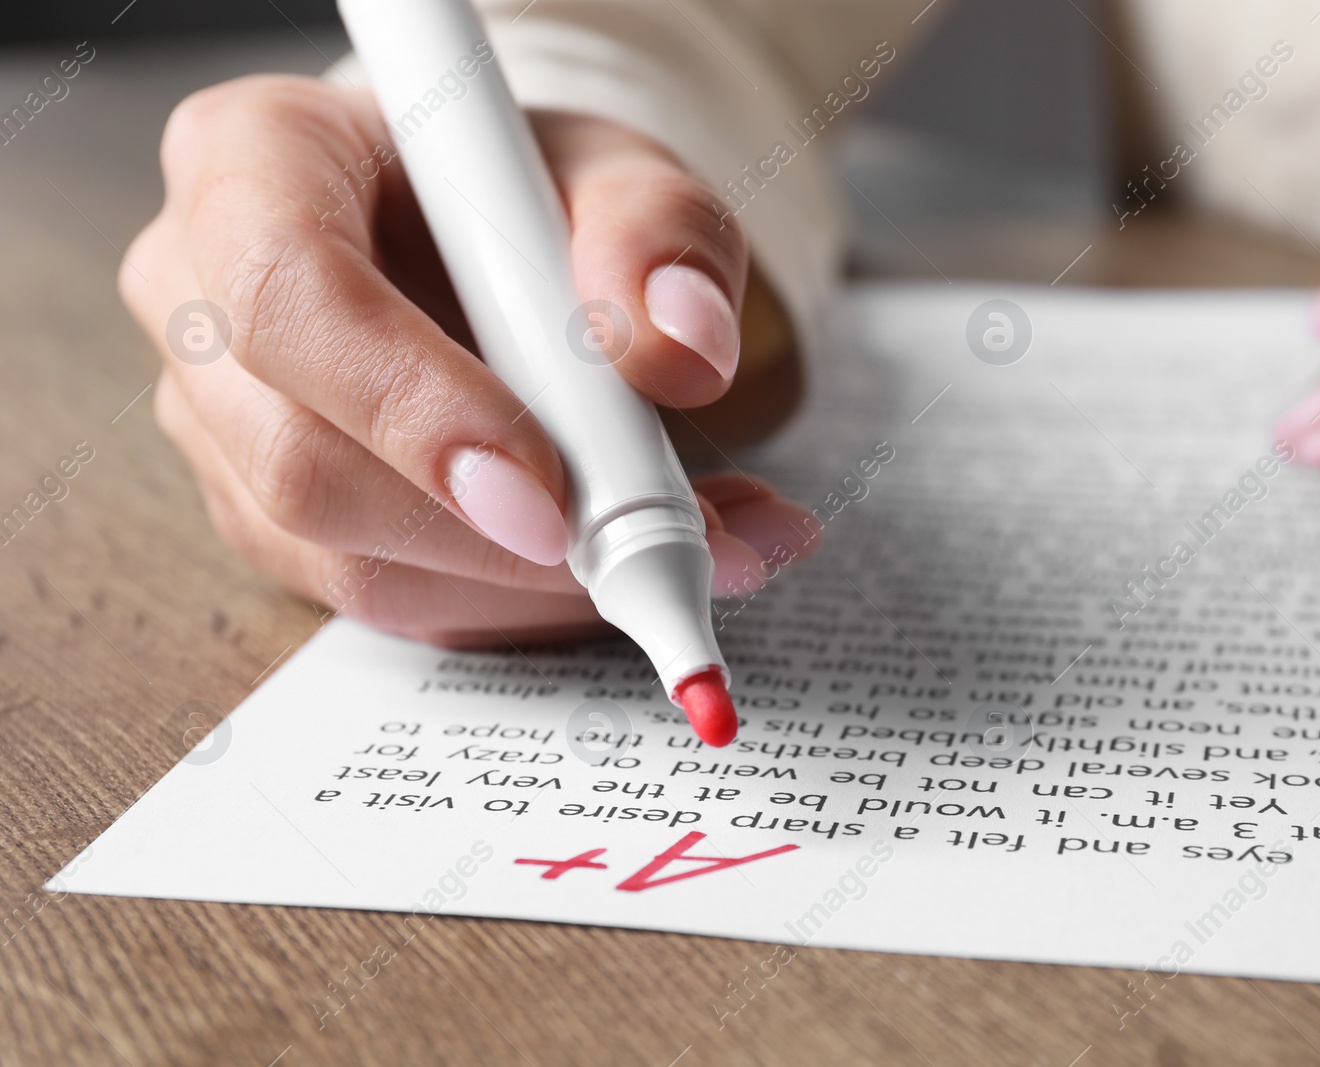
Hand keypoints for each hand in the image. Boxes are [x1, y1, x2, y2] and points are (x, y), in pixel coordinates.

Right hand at [121, 75, 813, 646]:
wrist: (494, 238)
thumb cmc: (533, 189)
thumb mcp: (622, 170)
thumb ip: (662, 233)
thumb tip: (684, 347)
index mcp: (254, 159)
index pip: (293, 297)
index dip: (415, 411)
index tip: (549, 495)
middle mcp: (202, 297)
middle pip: (304, 464)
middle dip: (493, 538)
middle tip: (656, 547)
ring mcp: (223, 423)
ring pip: (351, 558)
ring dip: (534, 586)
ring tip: (690, 545)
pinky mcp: (269, 518)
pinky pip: (390, 600)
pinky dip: (522, 602)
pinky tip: (619, 564)